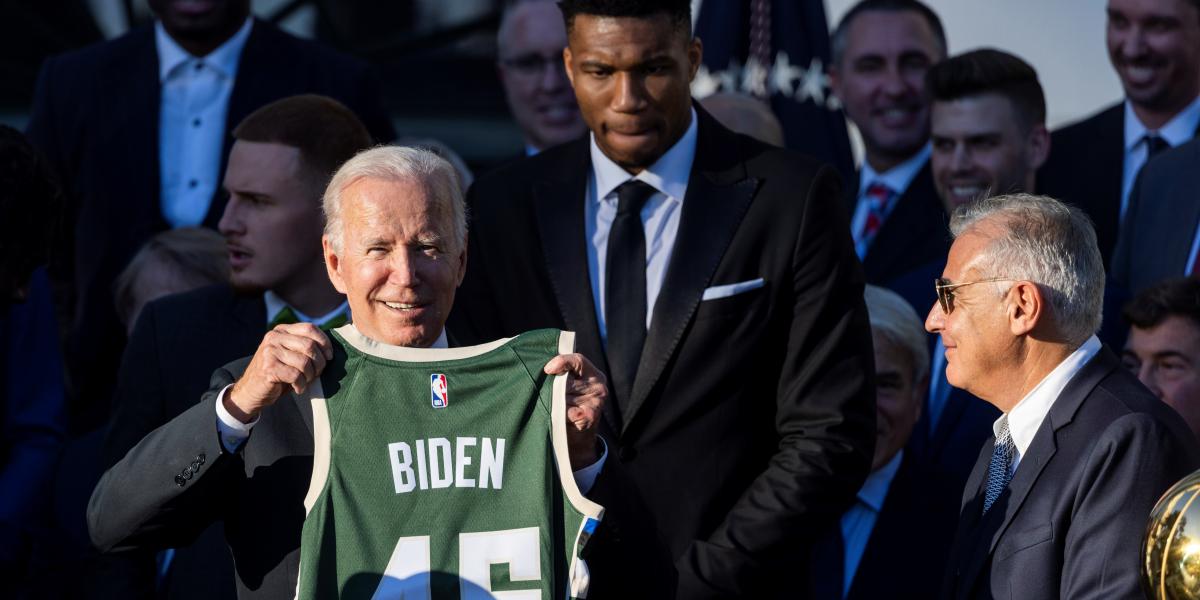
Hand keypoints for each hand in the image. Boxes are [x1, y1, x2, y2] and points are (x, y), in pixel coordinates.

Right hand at [225, 323, 331, 422]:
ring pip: (304, 362)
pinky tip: (298, 388)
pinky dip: (301, 385)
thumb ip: (304, 347)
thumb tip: (330, 349)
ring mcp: (269, 352)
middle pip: (309, 345)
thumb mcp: (290, 354)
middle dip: (319, 363)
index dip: (325, 342)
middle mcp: (274, 337)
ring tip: (305, 381)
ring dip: (310, 376)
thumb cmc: (278, 373)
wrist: (251, 390)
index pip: (310, 328)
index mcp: (282, 330)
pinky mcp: (268, 368)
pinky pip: (296, 376)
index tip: (329, 356)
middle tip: (317, 373)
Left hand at [543, 353, 605, 469]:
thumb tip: (544, 370)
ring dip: (552, 401)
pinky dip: (557, 414)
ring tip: (548, 405)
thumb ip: (561, 375)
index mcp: (593, 375)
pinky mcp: (590, 417)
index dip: (561, 362)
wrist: (576, 438)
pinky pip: (566, 411)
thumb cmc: (568, 406)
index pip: (577, 361)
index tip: (546, 370)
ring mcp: (596, 403)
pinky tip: (556, 416)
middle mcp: (598, 387)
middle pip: (567, 380)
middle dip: (552, 386)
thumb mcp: (568, 386)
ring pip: (564, 396)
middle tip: (542, 391)